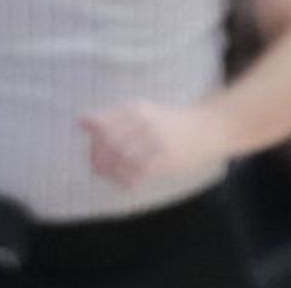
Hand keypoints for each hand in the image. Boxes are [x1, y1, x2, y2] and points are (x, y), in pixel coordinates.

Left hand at [80, 102, 228, 189]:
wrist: (210, 128)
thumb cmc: (173, 121)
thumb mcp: (144, 111)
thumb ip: (113, 117)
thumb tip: (80, 121)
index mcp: (137, 109)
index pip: (101, 126)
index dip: (93, 142)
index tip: (96, 149)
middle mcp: (143, 123)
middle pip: (107, 144)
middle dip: (99, 158)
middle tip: (101, 166)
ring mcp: (153, 142)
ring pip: (118, 161)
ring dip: (111, 171)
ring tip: (114, 174)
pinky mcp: (163, 160)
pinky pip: (134, 175)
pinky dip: (125, 181)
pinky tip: (128, 181)